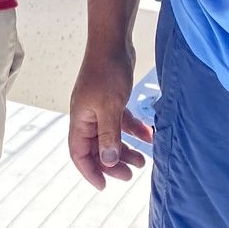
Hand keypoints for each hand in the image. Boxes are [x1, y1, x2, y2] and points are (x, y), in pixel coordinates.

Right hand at [68, 44, 151, 188]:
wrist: (113, 41)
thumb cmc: (107, 71)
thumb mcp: (110, 107)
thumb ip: (109, 135)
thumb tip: (107, 161)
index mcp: (80, 120)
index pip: (79, 153)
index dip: (90, 171)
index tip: (105, 186)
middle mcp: (87, 116)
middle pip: (96, 148)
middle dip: (112, 163)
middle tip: (131, 174)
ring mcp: (99, 107)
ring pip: (111, 136)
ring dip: (125, 149)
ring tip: (143, 160)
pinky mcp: (112, 98)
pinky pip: (121, 121)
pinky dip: (134, 129)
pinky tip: (149, 135)